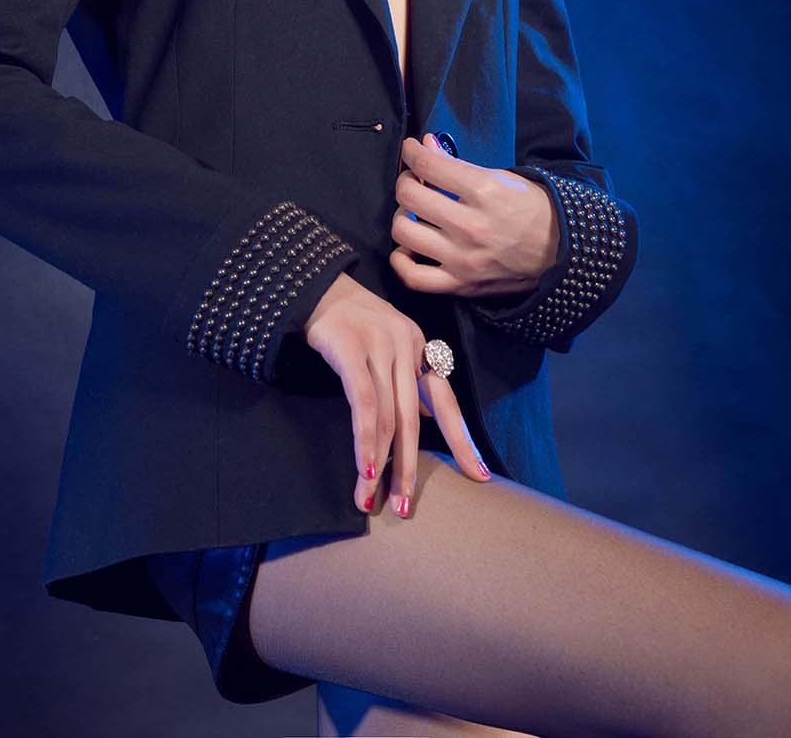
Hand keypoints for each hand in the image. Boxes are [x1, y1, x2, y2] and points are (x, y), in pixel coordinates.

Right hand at [302, 272, 492, 516]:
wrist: (312, 283)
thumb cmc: (347, 321)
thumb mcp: (384, 345)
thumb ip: (401, 381)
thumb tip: (416, 424)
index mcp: (418, 347)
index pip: (445, 401)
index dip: (462, 440)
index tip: (479, 477)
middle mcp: (406, 345)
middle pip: (414, 418)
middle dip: (410, 467)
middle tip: (405, 508)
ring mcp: (380, 345)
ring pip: (387, 417)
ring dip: (381, 464)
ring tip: (371, 499)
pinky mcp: (351, 348)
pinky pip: (363, 403)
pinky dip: (365, 438)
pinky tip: (364, 466)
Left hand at [389, 135, 559, 300]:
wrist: (562, 252)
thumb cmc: (533, 210)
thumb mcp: (502, 177)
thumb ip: (458, 163)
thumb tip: (426, 145)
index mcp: (485, 192)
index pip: (429, 165)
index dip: (412, 152)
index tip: (411, 150)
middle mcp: (471, 226)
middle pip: (409, 197)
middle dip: (406, 181)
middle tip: (414, 180)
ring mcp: (464, 259)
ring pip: (403, 232)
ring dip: (402, 216)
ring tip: (413, 212)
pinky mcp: (461, 284)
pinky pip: (413, 276)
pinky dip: (400, 260)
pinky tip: (407, 247)